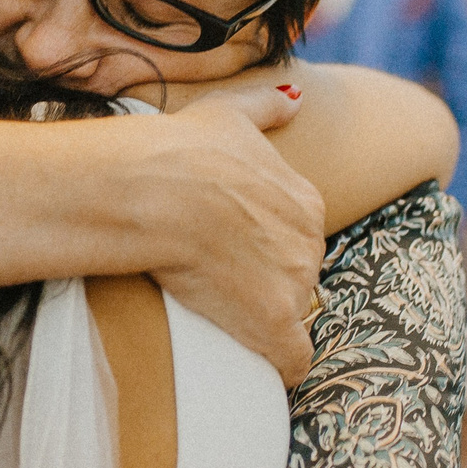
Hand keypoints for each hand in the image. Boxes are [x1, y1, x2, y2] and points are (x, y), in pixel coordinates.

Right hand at [143, 85, 324, 384]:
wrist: (157, 189)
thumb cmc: (182, 148)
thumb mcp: (230, 112)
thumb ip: (267, 105)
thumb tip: (295, 98)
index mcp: (304, 200)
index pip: (297, 236)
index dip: (265, 248)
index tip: (233, 253)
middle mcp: (310, 243)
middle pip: (297, 277)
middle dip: (266, 285)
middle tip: (219, 285)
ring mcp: (294, 286)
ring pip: (291, 316)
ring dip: (264, 322)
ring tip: (222, 320)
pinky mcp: (273, 324)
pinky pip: (292, 361)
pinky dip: (279, 368)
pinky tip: (260, 369)